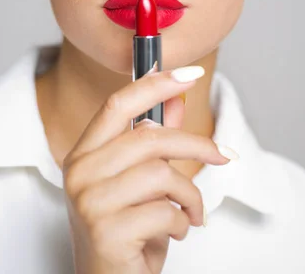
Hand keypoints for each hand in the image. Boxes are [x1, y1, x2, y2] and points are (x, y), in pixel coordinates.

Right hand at [63, 65, 232, 273]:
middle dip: (197, 144)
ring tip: (193, 212)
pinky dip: (184, 222)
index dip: (154, 84)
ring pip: (162, 174)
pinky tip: (177, 232)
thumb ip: (157, 139)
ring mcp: (89, 202)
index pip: (117, 104)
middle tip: (224, 154)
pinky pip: (166, 211)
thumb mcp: (142, 182)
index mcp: (84, 153)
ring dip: (191, 195)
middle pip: (148, 136)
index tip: (189, 72)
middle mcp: (80, 172)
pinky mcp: (106, 231)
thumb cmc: (126, 231)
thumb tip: (177, 98)